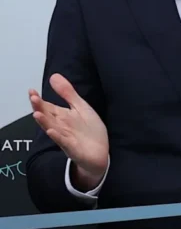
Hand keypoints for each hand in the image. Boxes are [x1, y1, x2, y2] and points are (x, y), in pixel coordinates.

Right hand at [29, 74, 108, 189]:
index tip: (31, 91)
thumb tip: (53, 76)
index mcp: (62, 116)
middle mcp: (61, 126)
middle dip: (40, 108)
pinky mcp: (72, 147)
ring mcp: (65, 137)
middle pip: (47, 116)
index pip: (47, 107)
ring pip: (52, 128)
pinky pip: (63, 141)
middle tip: (33, 98)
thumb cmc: (89, 130)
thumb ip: (68, 93)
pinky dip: (57, 137)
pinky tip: (51, 131)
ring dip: (44, 122)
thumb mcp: (81, 107)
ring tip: (36, 114)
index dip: (39, 99)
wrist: (100, 152)